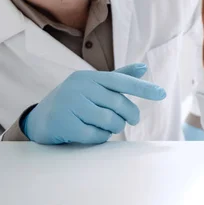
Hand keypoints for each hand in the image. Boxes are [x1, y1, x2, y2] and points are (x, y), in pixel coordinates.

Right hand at [23, 64, 165, 144]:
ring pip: (109, 121)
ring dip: (116, 127)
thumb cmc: (76, 100)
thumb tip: (143, 67)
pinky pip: (95, 135)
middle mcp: (79, 88)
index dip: (142, 88)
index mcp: (90, 77)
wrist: (41, 118)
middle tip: (132, 121)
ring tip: (112, 126)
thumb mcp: (95, 85)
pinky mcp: (65, 125)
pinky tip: (96, 133)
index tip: (162, 94)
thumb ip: (119, 77)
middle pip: (118, 104)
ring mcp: (70, 106)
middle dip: (130, 115)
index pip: (121, 81)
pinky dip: (101, 137)